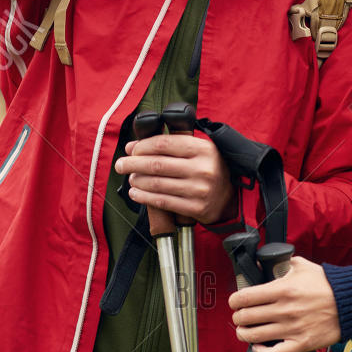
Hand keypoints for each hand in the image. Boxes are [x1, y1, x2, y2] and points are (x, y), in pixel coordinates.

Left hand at [117, 133, 235, 224]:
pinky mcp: (195, 208)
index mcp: (203, 149)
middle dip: (133, 164)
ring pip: (157, 184)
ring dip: (137, 180)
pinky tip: (135, 192)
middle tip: (120, 164)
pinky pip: (162, 201)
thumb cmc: (210, 168)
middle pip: (157, 164)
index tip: (131, 149)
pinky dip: (144, 197)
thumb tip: (134, 147)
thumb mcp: (199, 150)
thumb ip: (172, 145)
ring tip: (130, 178)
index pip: (164, 143)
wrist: (231, 197)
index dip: (142, 146)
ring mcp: (199, 189)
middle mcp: (202, 168)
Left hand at [228, 257, 342, 351]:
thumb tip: (260, 264)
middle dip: (238, 317)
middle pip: (245, 317)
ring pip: (254, 336)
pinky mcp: (301, 344)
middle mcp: (284, 310)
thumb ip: (280, 263)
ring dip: (244, 334)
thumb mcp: (301, 265)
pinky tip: (258, 346)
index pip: (245, 297)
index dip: (234, 300)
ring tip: (244, 331)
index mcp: (282, 290)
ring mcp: (292, 329)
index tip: (234, 301)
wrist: (350, 302)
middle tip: (239, 315)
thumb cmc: (327, 284)